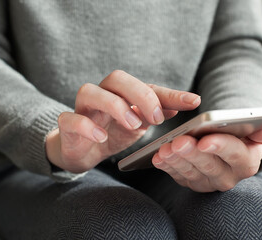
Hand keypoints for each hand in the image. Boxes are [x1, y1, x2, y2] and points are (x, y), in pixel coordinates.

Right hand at [46, 70, 200, 172]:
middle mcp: (103, 96)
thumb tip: (179, 105)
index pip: (148, 87)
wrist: (82, 151)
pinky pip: (70, 119)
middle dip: (140, 95)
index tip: (194, 101)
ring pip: (89, 91)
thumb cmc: (111, 133)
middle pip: (116, 78)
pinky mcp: (68, 126)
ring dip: (115, 106)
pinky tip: (102, 137)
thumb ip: (155, 113)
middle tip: (157, 118)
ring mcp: (83, 109)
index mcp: (123, 95)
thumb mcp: (138, 125)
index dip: (171, 94)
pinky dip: (86, 126)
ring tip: (133, 125)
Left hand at [152, 122, 261, 191]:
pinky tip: (159, 157)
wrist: (228, 148)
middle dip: (192, 153)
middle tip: (179, 141)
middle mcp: (229, 176)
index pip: (235, 154)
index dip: (220, 147)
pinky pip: (178, 176)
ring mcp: (208, 182)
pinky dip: (167, 166)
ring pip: (191, 172)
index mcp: (247, 161)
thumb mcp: (255, 130)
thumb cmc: (242, 135)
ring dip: (177, 160)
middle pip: (209, 165)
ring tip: (165, 148)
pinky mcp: (192, 182)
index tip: (205, 140)